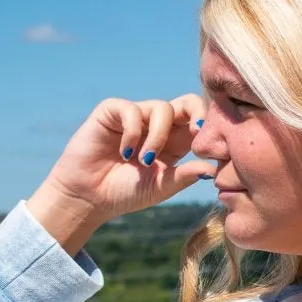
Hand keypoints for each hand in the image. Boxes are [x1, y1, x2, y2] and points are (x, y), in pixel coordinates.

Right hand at [28, 94, 213, 252]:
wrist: (88, 198)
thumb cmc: (125, 193)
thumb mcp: (160, 187)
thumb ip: (184, 176)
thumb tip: (212, 169)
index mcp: (174, 142)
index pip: (198, 122)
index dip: (208, 128)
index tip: (210, 147)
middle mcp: (157, 126)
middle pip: (186, 103)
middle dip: (196, 112)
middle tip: (196, 132)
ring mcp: (135, 116)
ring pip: (161, 109)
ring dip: (158, 136)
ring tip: (144, 161)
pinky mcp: (111, 112)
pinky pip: (131, 110)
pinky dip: (132, 133)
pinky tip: (125, 153)